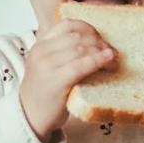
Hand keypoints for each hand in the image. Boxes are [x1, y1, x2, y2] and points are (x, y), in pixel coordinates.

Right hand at [20, 19, 118, 142]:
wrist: (30, 118)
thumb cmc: (45, 93)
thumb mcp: (48, 65)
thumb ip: (63, 52)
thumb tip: (98, 42)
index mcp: (40, 45)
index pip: (67, 24)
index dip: (88, 28)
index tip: (100, 37)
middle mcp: (41, 52)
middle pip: (77, 36)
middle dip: (99, 41)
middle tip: (112, 51)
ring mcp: (47, 66)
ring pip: (81, 49)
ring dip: (102, 52)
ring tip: (113, 60)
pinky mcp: (56, 81)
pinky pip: (81, 65)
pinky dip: (98, 60)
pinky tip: (108, 61)